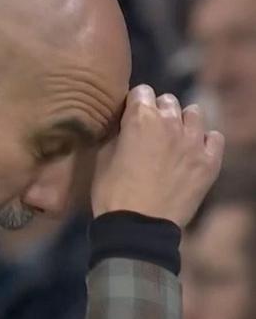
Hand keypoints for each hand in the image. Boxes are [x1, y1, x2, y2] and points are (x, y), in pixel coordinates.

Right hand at [91, 85, 223, 228]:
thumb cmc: (111, 191)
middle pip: (167, 101)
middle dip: (157, 111)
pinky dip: (204, 141)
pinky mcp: (210, 162)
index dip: (133, 103)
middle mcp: (170, 122)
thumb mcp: (102, 156)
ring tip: (172, 139)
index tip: (129, 116)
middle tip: (148, 131)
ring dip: (181, 121)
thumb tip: (122, 122)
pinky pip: (214, 137)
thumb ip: (116, 132)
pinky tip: (192, 152)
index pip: (141, 91)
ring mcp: (194, 142)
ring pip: (193, 114)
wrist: (137, 226)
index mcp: (140, 118)